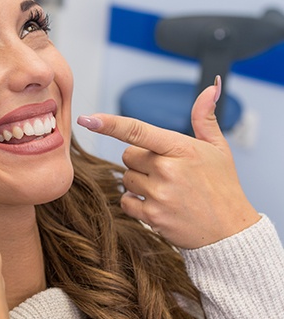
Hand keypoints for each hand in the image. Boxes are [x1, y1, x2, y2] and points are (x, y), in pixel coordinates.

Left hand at [77, 78, 259, 248]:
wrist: (230, 231)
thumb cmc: (222, 186)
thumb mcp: (218, 148)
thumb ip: (205, 118)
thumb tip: (211, 86)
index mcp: (181, 148)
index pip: (137, 131)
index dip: (109, 124)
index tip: (87, 118)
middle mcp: (167, 170)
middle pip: (128, 156)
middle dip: (141, 161)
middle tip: (167, 172)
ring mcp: (159, 194)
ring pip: (126, 178)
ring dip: (139, 183)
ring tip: (166, 190)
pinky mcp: (152, 217)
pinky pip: (126, 201)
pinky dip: (135, 203)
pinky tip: (157, 205)